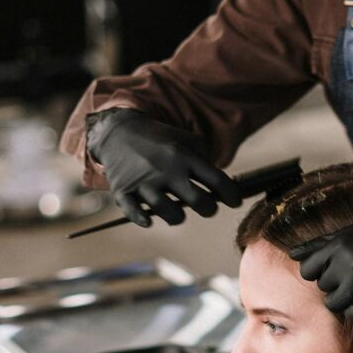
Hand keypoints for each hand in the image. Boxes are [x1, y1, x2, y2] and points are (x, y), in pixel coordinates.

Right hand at [86, 108, 241, 225]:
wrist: (117, 132)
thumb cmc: (159, 139)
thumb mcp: (185, 139)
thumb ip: (204, 157)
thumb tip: (222, 182)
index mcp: (184, 156)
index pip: (217, 180)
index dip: (231, 195)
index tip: (235, 201)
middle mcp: (166, 169)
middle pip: (199, 201)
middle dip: (209, 209)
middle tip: (208, 207)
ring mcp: (144, 182)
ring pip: (169, 212)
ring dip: (177, 217)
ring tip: (178, 213)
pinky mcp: (124, 191)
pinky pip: (134, 212)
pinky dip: (143, 219)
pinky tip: (149, 220)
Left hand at [288, 197, 352, 319]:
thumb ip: (321, 244)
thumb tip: (291, 254)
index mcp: (338, 243)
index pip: (308, 269)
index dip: (320, 272)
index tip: (337, 268)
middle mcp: (345, 261)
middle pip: (323, 286)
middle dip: (338, 283)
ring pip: (334, 303)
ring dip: (347, 298)